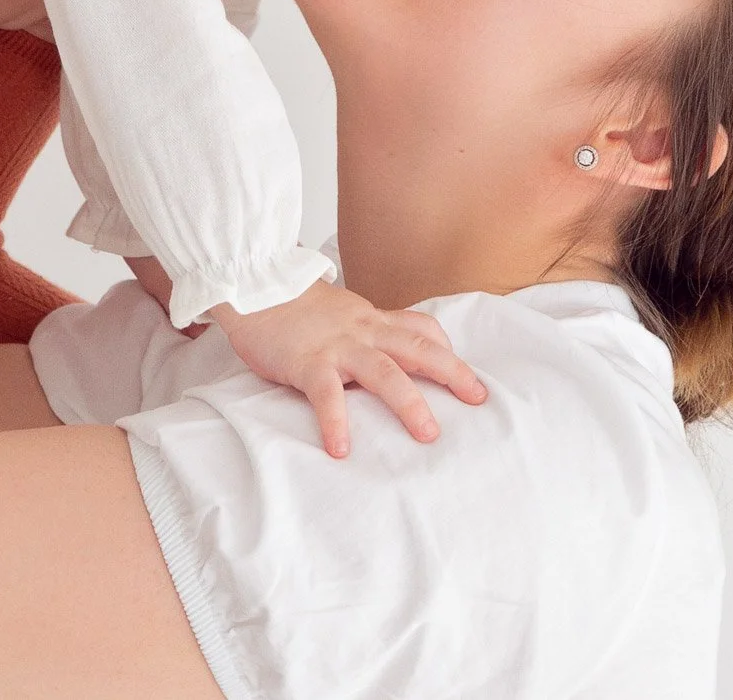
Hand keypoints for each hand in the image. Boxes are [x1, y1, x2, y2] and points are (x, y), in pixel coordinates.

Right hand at [212, 281, 487, 456]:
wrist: (254, 282)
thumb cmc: (291, 305)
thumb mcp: (338, 311)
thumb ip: (361, 331)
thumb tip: (380, 356)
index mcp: (370, 319)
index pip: (418, 326)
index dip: (445, 348)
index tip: (466, 373)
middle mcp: (362, 330)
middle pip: (417, 348)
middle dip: (452, 372)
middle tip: (478, 398)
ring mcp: (337, 346)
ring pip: (384, 371)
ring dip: (409, 403)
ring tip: (428, 434)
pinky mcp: (307, 363)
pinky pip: (326, 395)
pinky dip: (335, 422)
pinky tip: (341, 449)